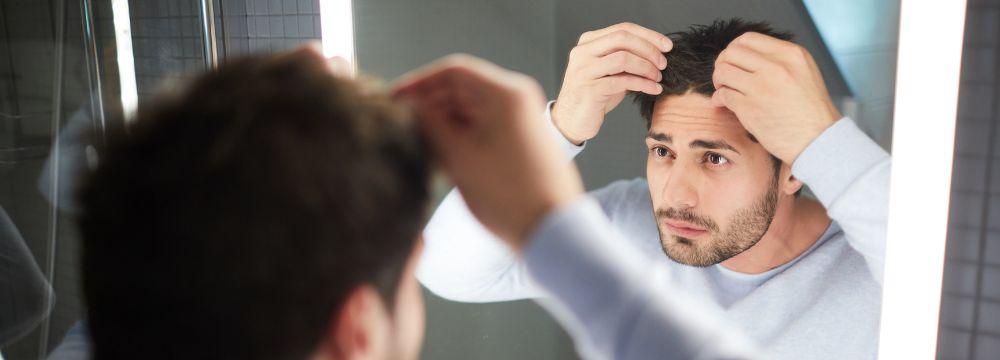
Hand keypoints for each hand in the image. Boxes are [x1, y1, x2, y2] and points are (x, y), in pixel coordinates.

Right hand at [393, 54, 584, 249]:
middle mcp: (515, 101)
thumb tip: (409, 107)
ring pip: (469, 112)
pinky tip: (437, 159)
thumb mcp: (458, 157)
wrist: (551, 231)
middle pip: (461, 90)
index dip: (418, 83)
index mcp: (505, 94)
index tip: (393, 100)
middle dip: (428, 106)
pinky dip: (459, 139)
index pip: (452, 72)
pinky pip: (482, 130)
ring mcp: (519, 122)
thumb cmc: (508, 195)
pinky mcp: (519, 143)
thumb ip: (429, 125)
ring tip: (415, 147)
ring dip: (441, 125)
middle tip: (399, 126)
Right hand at [552, 23, 671, 144]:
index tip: (667, 46)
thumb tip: (657, 52)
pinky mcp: (589, 89)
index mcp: (588, 42)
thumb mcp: (609, 71)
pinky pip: (622, 81)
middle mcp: (582, 52)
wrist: (572, 120)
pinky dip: (643, 84)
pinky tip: (653, 89)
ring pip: (623, 58)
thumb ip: (625, 57)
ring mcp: (584, 70)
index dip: (649, 35)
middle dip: (648, 49)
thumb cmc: (595, 95)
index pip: (623, 29)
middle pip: (622, 38)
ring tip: (657, 77)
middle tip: (663, 63)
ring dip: (646, 67)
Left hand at [711, 32, 840, 164]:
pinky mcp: (750, 108)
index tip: (734, 61)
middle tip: (726, 76)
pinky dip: (718, 98)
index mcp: (791, 54)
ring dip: (719, 80)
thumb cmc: (809, 110)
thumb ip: (778, 60)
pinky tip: (723, 103)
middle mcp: (776, 67)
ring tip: (724, 89)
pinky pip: (723, 94)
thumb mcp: (803, 71)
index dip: (734, 49)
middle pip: (731, 52)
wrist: (818, 139)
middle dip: (723, 63)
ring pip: (723, 71)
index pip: (748, 38)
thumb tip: (745, 55)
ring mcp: (762, 87)